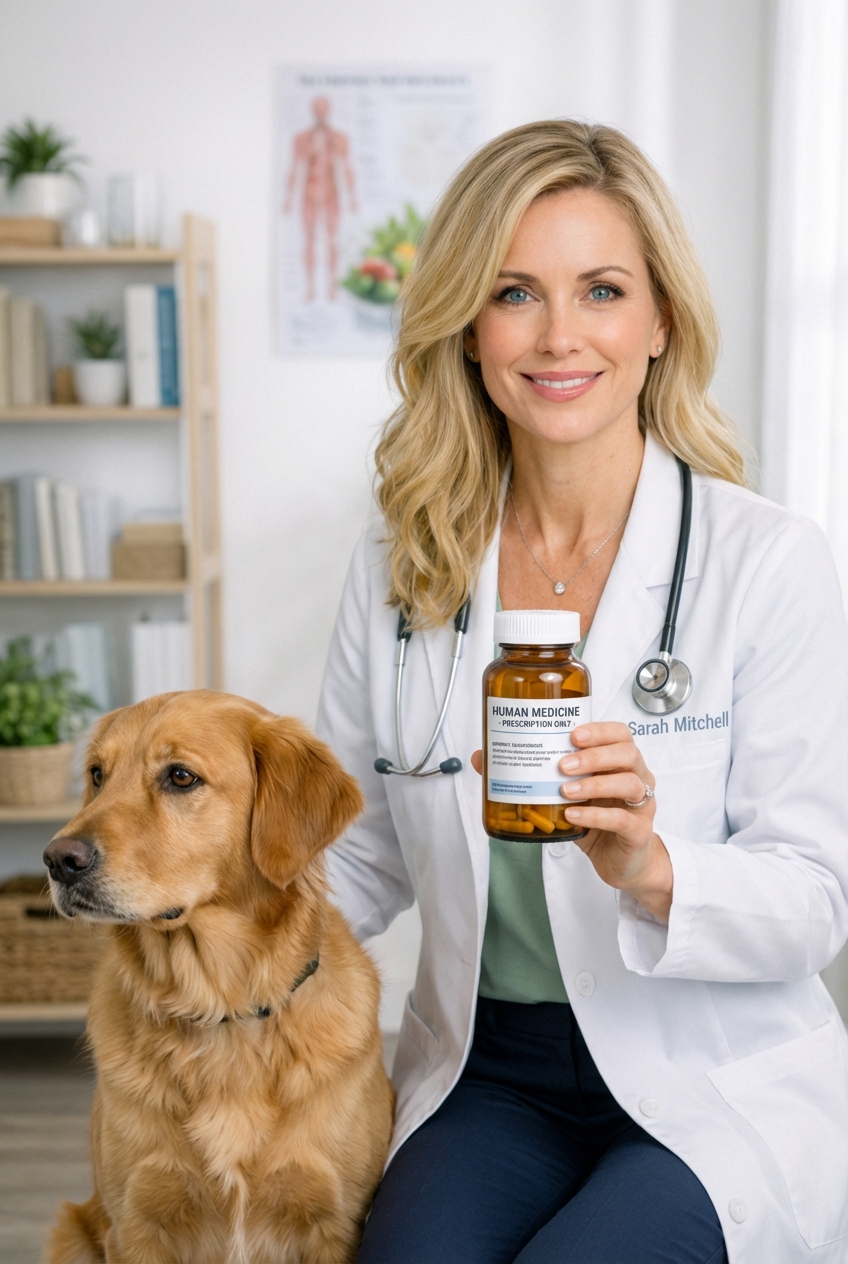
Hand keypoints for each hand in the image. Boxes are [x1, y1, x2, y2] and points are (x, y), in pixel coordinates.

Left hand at [471, 723, 671, 921]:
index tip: (572, 733)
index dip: (599, 730)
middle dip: (594, 755)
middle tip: (562, 764)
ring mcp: (640, 805)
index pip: (619, 734)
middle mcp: (636, 777)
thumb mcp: (563, 796)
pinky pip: (622, 819)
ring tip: (565, 790)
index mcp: (619, 762)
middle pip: (627, 753)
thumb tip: (483, 758)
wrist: (621, 862)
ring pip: (629, 783)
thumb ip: (530, 775)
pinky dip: (596, 815)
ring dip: (595, 783)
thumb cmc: (596, 821)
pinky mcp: (638, 832)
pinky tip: (573, 814)